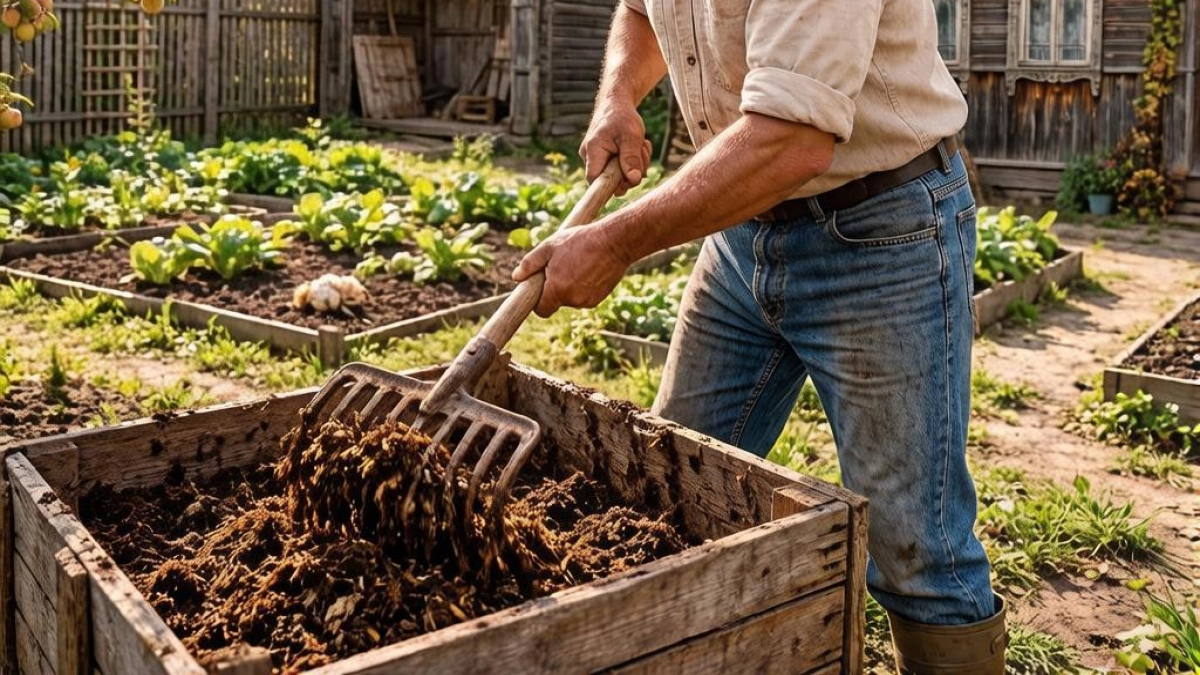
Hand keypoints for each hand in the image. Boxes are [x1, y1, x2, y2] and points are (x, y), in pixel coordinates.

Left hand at [511, 222, 633, 316]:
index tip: (540, 288)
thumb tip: (516, 277)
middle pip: (556, 301)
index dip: (538, 301)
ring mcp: (588, 301)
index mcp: (557, 290)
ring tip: (577, 263)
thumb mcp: (550, 247)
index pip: (541, 310)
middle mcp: (573, 300)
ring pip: (571, 299)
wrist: (615, 242)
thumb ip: (530, 264)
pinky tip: (589, 268)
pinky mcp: (599, 298)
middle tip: (561, 265)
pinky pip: (584, 296)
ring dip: (570, 286)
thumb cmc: (581, 241)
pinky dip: (583, 286)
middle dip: (555, 288)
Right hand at [580, 103, 652, 194]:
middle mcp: (590, 158)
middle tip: (642, 152)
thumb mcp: (631, 135)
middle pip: (610, 180)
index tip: (628, 181)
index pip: (595, 180)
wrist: (616, 104)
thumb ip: (631, 158)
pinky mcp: (605, 159)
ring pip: (618, 176)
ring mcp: (597, 159)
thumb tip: (633, 180)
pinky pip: (620, 169)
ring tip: (641, 145)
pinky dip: (632, 162)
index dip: (610, 186)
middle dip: (631, 172)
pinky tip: (637, 147)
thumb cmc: (622, 117)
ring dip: (635, 165)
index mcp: (593, 151)